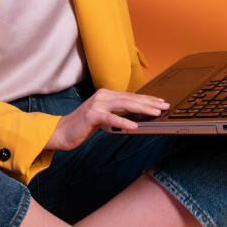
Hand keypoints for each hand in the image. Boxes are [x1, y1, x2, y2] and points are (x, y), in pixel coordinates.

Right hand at [46, 89, 169, 150]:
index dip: (147, 99)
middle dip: (149, 102)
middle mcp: (102, 96)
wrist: (62, 132)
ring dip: (141, 109)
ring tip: (155, 113)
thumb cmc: (83, 125)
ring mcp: (96, 104)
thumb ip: (117, 113)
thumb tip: (137, 117)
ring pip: (123, 105)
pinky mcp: (91, 115)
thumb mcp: (103, 117)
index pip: (131, 96)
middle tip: (164, 106)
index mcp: (106, 95)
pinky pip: (110, 118)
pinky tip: (134, 127)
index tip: (161, 102)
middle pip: (130, 98)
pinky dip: (123, 122)